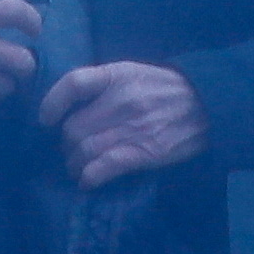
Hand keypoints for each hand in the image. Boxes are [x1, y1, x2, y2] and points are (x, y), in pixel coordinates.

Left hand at [43, 60, 202, 184]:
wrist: (208, 103)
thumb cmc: (165, 88)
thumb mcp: (133, 72)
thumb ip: (103, 83)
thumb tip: (70, 105)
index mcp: (117, 75)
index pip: (72, 84)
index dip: (52, 103)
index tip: (46, 120)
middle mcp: (121, 100)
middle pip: (73, 127)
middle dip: (65, 145)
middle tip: (70, 151)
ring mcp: (133, 127)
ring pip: (84, 150)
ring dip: (74, 164)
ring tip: (77, 168)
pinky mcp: (146, 152)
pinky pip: (105, 167)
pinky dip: (90, 177)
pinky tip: (87, 181)